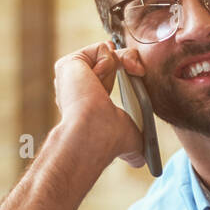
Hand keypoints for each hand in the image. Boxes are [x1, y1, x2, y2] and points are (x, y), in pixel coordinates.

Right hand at [52, 40, 148, 168]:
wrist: (93, 134)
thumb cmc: (109, 140)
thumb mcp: (131, 136)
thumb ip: (135, 142)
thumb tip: (138, 161)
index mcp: (89, 98)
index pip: (114, 72)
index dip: (129, 69)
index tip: (139, 73)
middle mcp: (78, 84)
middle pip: (114, 57)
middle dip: (129, 62)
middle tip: (137, 72)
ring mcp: (72, 73)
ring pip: (109, 51)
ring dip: (117, 65)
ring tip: (106, 88)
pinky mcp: (69, 63)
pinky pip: (101, 49)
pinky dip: (107, 63)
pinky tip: (96, 82)